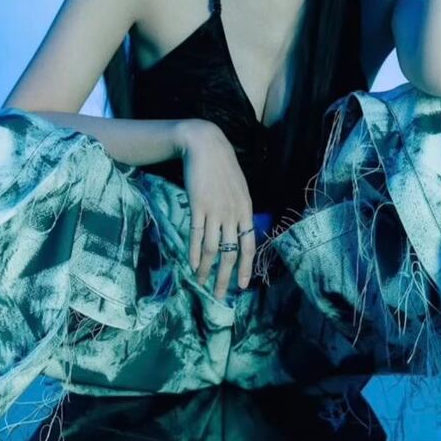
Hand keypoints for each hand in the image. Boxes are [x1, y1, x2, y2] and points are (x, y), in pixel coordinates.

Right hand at [176, 119, 255, 299]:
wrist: (205, 145)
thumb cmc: (222, 165)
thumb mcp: (239, 187)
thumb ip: (239, 209)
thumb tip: (239, 229)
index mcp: (246, 209)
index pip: (249, 245)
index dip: (245, 267)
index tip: (242, 286)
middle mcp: (233, 213)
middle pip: (231, 253)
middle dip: (225, 276)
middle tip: (220, 295)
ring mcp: (215, 211)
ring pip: (213, 249)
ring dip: (206, 269)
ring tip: (201, 282)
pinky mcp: (198, 206)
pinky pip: (197, 236)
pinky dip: (194, 253)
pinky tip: (192, 265)